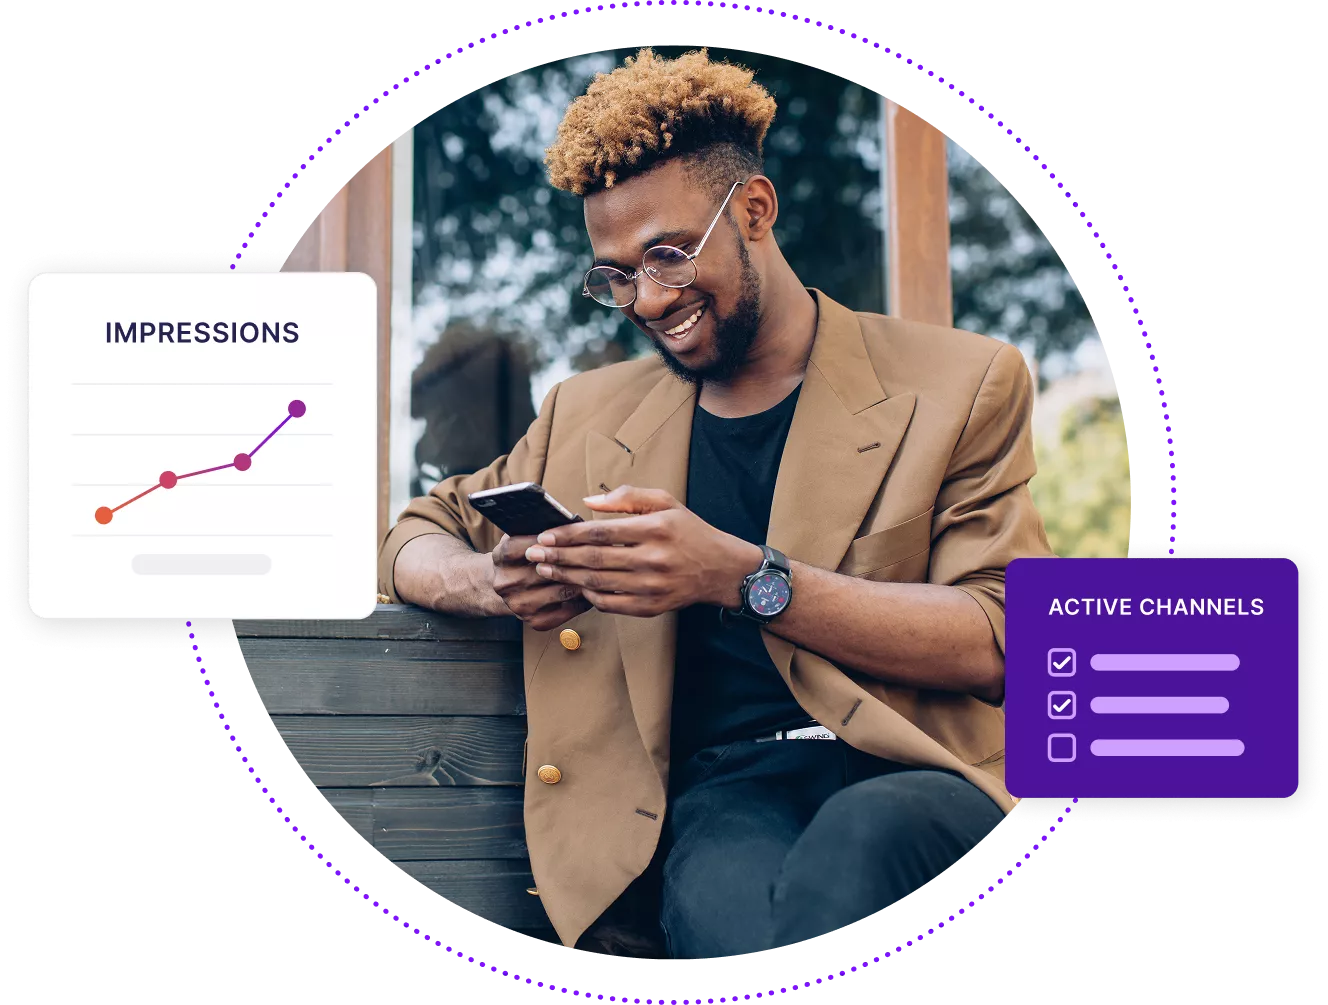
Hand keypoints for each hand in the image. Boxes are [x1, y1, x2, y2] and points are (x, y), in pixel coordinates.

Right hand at [488, 533, 591, 630]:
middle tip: (599, 554)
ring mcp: (520, 604)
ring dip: (583, 581)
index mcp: (502, 556)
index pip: (531, 545)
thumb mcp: (520, 538)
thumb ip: (539, 531)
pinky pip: (567, 610)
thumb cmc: (519, 558)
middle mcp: (507, 582)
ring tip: (600, 572)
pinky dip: (583, 600)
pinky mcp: (535, 621)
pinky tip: (593, 590)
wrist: (499, 590)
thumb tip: (574, 524)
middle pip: (549, 570)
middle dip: (575, 561)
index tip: (577, 534)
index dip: (555, 541)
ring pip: (562, 591)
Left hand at [523, 485, 763, 616]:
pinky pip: (611, 603)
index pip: (600, 532)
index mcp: (654, 528)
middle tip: (534, 555)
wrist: (720, 568)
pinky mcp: (652, 606)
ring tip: (546, 570)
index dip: (568, 535)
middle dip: (558, 557)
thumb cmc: (689, 532)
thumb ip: (627, 497)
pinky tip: (576, 587)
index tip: (546, 536)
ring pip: (598, 583)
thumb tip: (588, 502)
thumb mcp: (666, 502)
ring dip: (567, 577)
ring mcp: (652, 585)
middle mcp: (653, 558)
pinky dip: (590, 596)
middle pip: (594, 559)